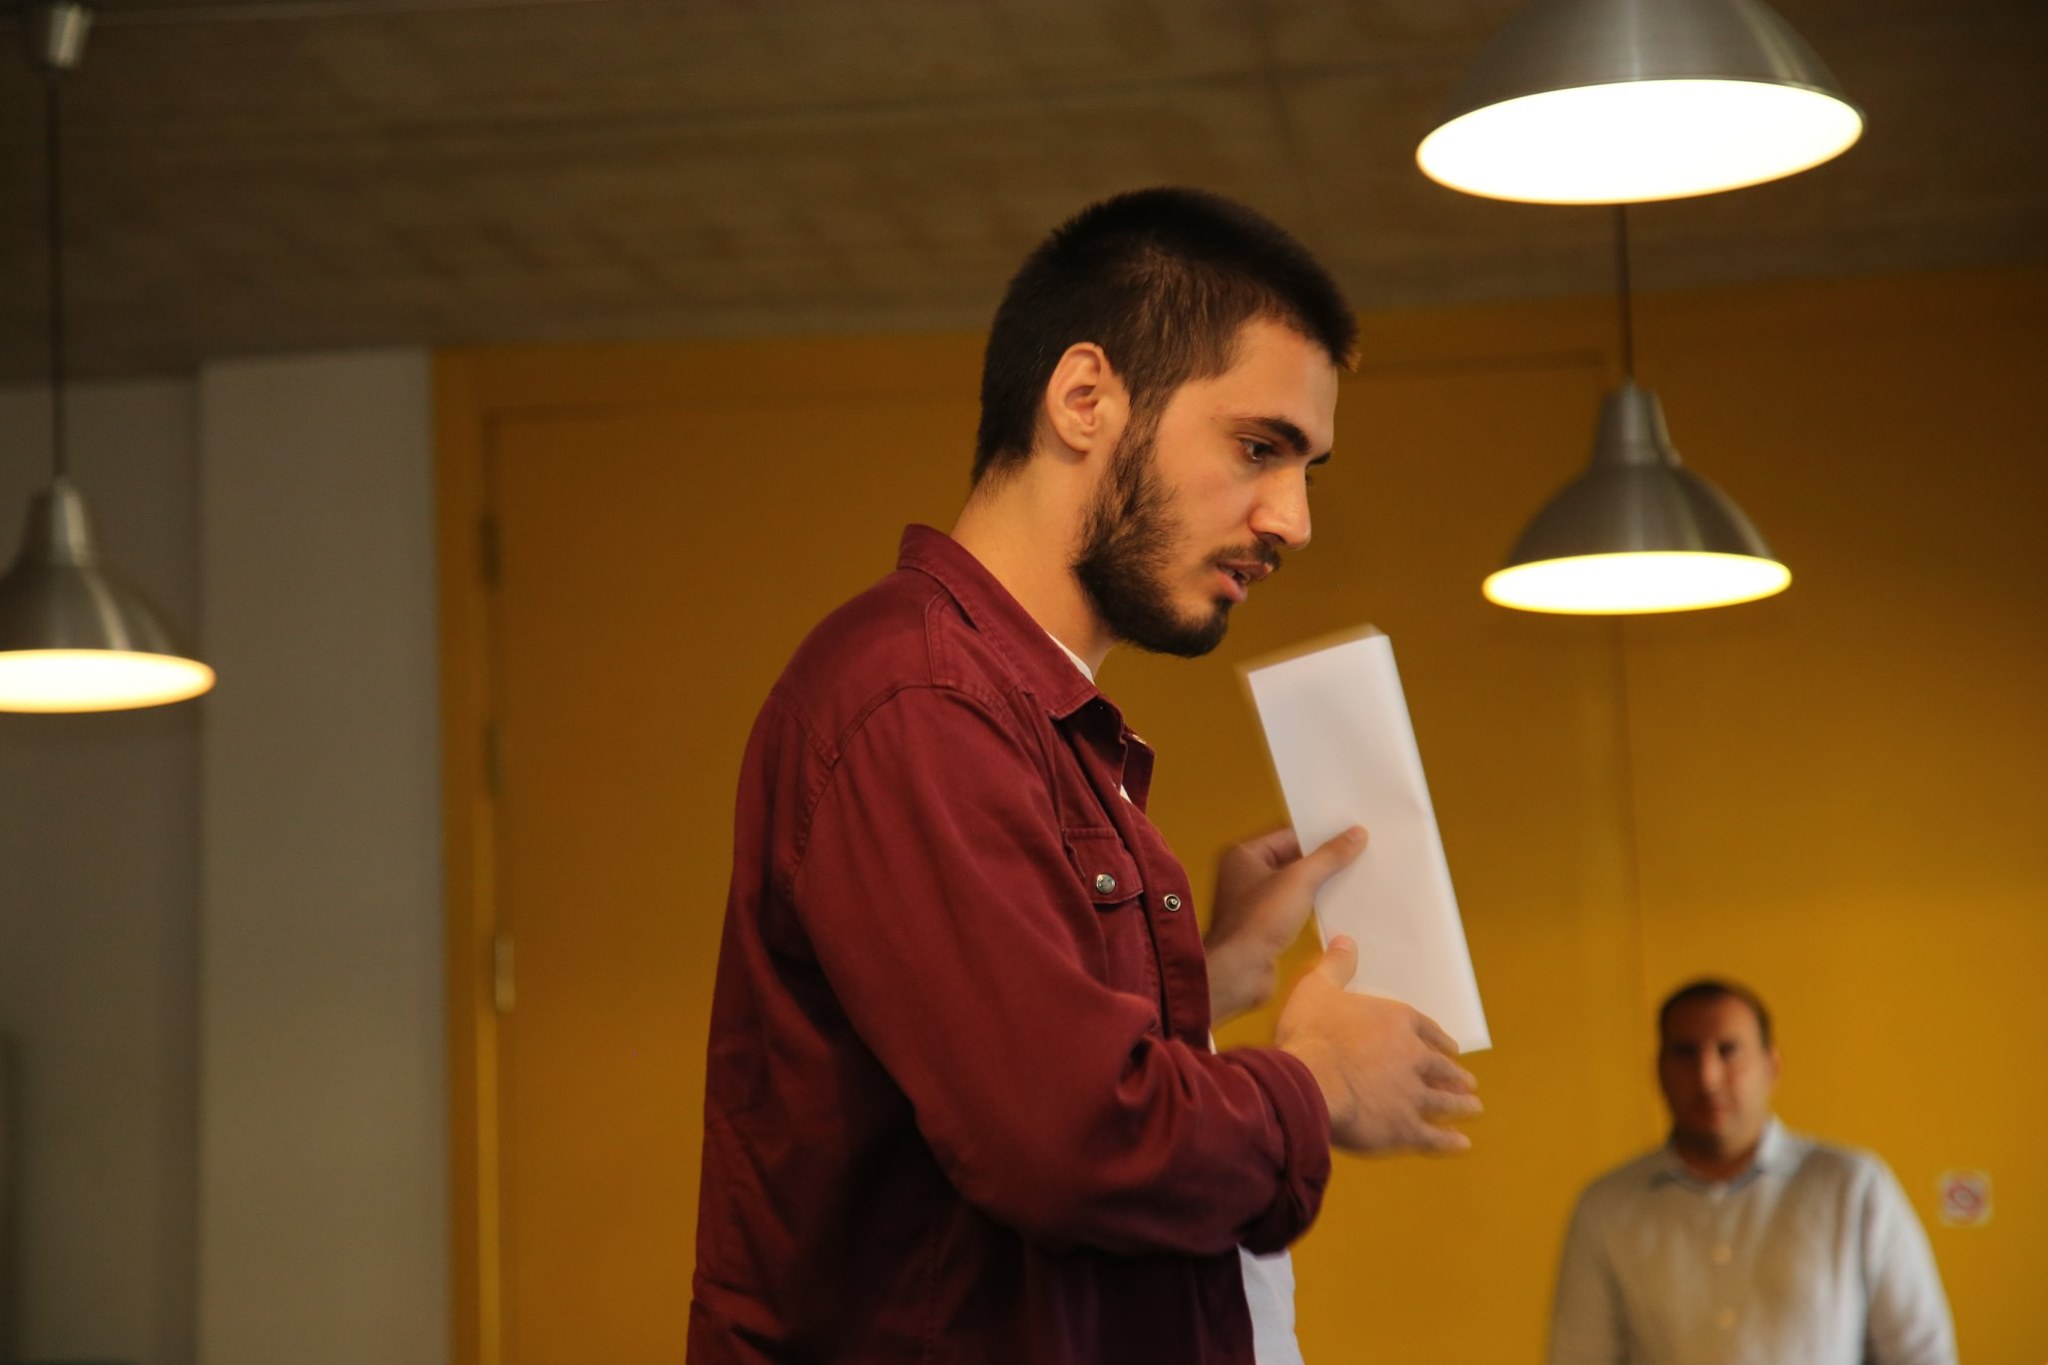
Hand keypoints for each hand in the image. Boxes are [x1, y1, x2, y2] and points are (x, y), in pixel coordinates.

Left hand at [1205, 825, 1365, 1022]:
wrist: (1240, 970)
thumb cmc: (1260, 919)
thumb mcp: (1300, 880)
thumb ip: (1328, 856)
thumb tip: (1356, 833)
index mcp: (1244, 855)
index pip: (1289, 836)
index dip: (1319, 836)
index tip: (1351, 834)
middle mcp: (1246, 875)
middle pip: (1293, 860)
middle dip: (1323, 861)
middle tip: (1360, 853)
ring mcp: (1255, 902)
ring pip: (1295, 886)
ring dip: (1321, 885)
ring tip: (1357, 877)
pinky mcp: (1266, 926)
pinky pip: (1295, 908)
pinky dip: (1314, 906)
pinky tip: (1340, 905)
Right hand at [1274, 935, 1481, 1153]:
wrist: (1310, 1081)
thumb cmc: (1312, 1034)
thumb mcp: (1318, 988)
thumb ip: (1336, 966)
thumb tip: (1346, 941)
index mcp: (1396, 1022)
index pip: (1426, 1028)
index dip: (1438, 1038)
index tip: (1451, 1047)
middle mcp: (1413, 1057)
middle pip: (1442, 1067)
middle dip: (1455, 1075)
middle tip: (1467, 1081)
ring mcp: (1413, 1094)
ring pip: (1445, 1101)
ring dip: (1461, 1105)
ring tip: (1473, 1108)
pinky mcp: (1404, 1128)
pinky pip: (1434, 1137)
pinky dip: (1449, 1142)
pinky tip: (1461, 1145)